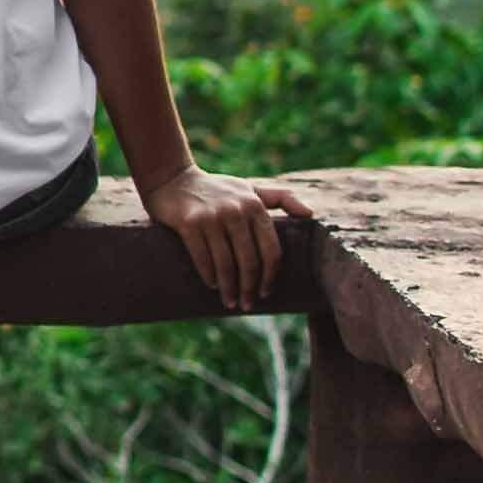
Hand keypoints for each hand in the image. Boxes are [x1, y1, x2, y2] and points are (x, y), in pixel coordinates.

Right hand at [138, 166, 315, 310]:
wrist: (171, 178)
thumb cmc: (216, 189)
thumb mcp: (250, 188)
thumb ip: (281, 198)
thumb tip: (311, 216)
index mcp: (255, 205)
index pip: (271, 250)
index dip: (270, 276)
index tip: (265, 292)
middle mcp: (236, 211)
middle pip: (249, 261)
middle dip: (250, 288)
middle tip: (247, 304)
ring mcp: (212, 217)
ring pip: (226, 264)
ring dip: (229, 288)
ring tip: (229, 301)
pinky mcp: (189, 223)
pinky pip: (203, 258)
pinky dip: (209, 276)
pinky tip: (212, 285)